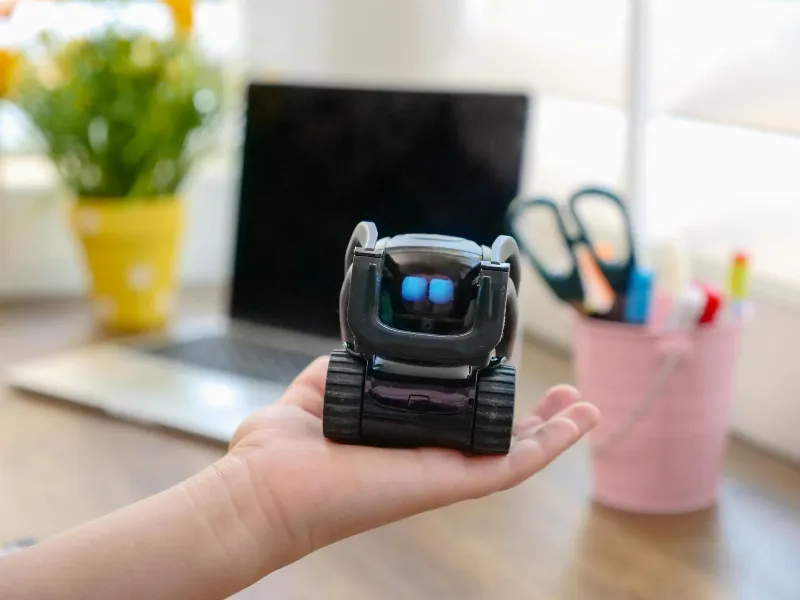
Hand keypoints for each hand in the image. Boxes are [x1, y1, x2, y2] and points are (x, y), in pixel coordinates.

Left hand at [224, 356, 600, 565]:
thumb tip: (350, 350)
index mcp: (403, 439)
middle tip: (568, 395)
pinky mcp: (446, 481)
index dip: (492, 403)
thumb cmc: (279, 453)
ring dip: (555, 433)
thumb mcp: (318, 392)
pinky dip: (549, 448)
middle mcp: (427, 459)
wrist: (262, 488)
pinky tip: (578, 426)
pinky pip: (509, 466)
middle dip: (538, 420)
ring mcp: (440, 473)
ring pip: (514, 455)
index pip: (460, 424)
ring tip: (587, 408)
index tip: (513, 377)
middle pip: (497, 440)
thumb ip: (340, 372)